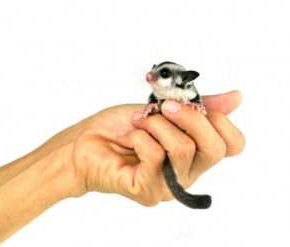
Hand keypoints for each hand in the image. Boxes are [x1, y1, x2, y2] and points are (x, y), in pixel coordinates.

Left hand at [57, 91, 244, 205]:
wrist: (85, 143)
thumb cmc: (121, 126)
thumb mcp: (162, 110)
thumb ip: (199, 107)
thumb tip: (236, 98)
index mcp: (195, 153)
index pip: (233, 145)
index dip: (219, 120)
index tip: (194, 103)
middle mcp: (187, 172)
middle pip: (215, 148)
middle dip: (189, 117)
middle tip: (163, 107)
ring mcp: (169, 185)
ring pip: (183, 149)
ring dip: (156, 124)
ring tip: (138, 122)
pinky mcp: (148, 191)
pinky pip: (155, 155)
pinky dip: (138, 135)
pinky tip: (127, 137)